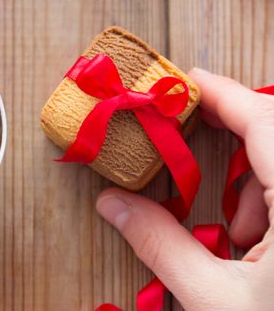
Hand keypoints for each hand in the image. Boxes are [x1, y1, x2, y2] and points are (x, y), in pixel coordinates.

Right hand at [96, 68, 273, 309]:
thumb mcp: (213, 298)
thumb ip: (159, 242)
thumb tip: (111, 203)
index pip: (264, 122)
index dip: (221, 94)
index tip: (183, 80)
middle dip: (233, 135)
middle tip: (190, 140)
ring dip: (255, 179)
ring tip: (237, 231)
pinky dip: (270, 199)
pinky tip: (258, 242)